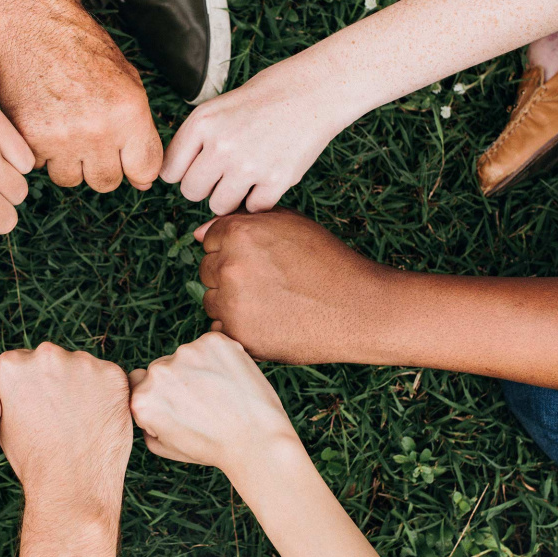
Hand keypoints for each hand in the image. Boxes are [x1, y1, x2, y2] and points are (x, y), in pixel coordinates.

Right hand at [0, 0, 162, 193]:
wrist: (36, 28)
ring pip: (70, 179)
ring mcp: (61, 138)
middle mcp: (97, 130)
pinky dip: (41, 152)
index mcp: (129, 114)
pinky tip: (44, 123)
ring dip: (69, 162)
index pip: (144, 171)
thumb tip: (144, 181)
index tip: (127, 161)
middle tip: (90, 139)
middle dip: (101, 167)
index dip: (137, 170)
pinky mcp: (30, 139)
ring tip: (65, 129)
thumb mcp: (129, 83)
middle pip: (106, 182)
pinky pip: (40, 167)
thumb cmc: (84, 52)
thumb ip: (141, 132)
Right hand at [0, 343, 131, 513]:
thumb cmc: (33, 460)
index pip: (25, 362)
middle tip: (62, 416)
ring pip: (83, 367)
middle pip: (54, 359)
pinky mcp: (112, 373)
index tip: (40, 407)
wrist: (70, 484)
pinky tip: (100, 420)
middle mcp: (45, 355)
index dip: (35, 386)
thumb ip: (8, 390)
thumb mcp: (2, 421)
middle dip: (58, 380)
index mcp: (11, 364)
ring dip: (84, 385)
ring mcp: (81, 362)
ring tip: (81, 422)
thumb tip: (16, 378)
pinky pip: (110, 378)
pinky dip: (109, 395)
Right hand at [129, 332, 295, 473]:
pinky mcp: (213, 341)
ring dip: (198, 368)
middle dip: (178, 382)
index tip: (178, 407)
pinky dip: (219, 358)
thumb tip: (143, 406)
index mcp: (142, 398)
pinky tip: (231, 380)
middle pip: (162, 368)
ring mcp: (186, 352)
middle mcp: (158, 371)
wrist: (256, 441)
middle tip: (204, 404)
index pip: (138, 382)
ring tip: (220, 394)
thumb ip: (145, 425)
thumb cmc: (212, 448)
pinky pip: (210, 345)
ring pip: (186, 356)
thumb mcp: (166, 447)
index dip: (158, 396)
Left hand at [161, 54, 354, 212]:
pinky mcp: (277, 180)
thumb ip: (195, 140)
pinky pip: (253, 208)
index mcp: (202, 123)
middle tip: (225, 172)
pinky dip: (259, 199)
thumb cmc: (264, 98)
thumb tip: (174, 177)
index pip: (170, 171)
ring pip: (219, 206)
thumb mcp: (218, 108)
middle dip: (205, 187)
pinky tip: (268, 178)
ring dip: (230, 197)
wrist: (316, 90)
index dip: (183, 173)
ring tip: (247, 175)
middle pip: (191, 192)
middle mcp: (221, 145)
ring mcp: (249, 165)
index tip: (197, 168)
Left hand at [195, 210, 394, 363]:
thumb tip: (199, 233)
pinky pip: (219, 328)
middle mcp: (229, 266)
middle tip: (270, 283)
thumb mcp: (290, 224)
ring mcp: (231, 303)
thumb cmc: (327, 261)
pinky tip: (268, 321)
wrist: (359, 308)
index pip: (210, 239)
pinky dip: (237, 327)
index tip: (260, 259)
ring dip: (230, 301)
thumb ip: (242, 220)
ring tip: (272, 302)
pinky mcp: (237, 335)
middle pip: (207, 269)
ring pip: (211, 299)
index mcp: (238, 233)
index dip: (235, 249)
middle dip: (230, 274)